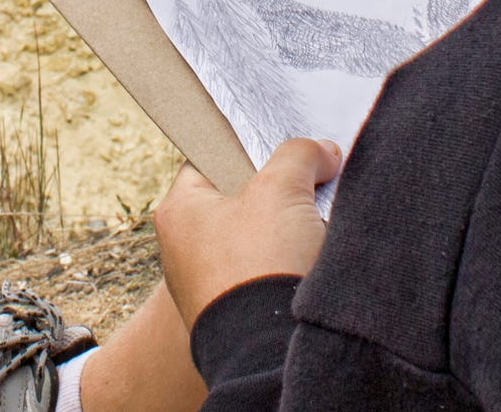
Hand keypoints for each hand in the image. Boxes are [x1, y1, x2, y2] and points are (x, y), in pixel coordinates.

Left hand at [152, 138, 343, 321]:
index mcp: (178, 209)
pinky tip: (311, 263)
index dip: (253, 148)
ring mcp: (208, 283)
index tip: (286, 152)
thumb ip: (299, 155)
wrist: (268, 352)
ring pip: (258, 236)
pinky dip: (289, 264)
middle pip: (240, 197)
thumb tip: (322, 152)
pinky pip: (265, 272)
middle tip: (309, 187)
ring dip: (290, 230)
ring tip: (315, 228)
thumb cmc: (260, 263)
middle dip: (279, 191)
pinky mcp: (234, 311)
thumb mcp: (281, 189)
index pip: (213, 156)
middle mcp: (184, 246)